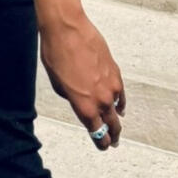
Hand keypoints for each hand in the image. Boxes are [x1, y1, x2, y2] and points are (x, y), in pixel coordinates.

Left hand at [38, 7, 125, 150]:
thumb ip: (72, 98)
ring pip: (116, 108)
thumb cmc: (56, 54)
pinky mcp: (116, 72)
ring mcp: (111, 86)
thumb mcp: (57, 84)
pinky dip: (120, 101)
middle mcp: (101, 100)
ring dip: (115, 116)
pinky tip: (120, 106)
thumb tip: (79, 100)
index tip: (103, 147)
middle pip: (112, 125)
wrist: (67, 30)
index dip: (101, 142)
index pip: (97, 133)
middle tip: (113, 142)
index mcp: (84, 106)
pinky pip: (121, 93)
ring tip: (115, 123)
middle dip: (113, 136)